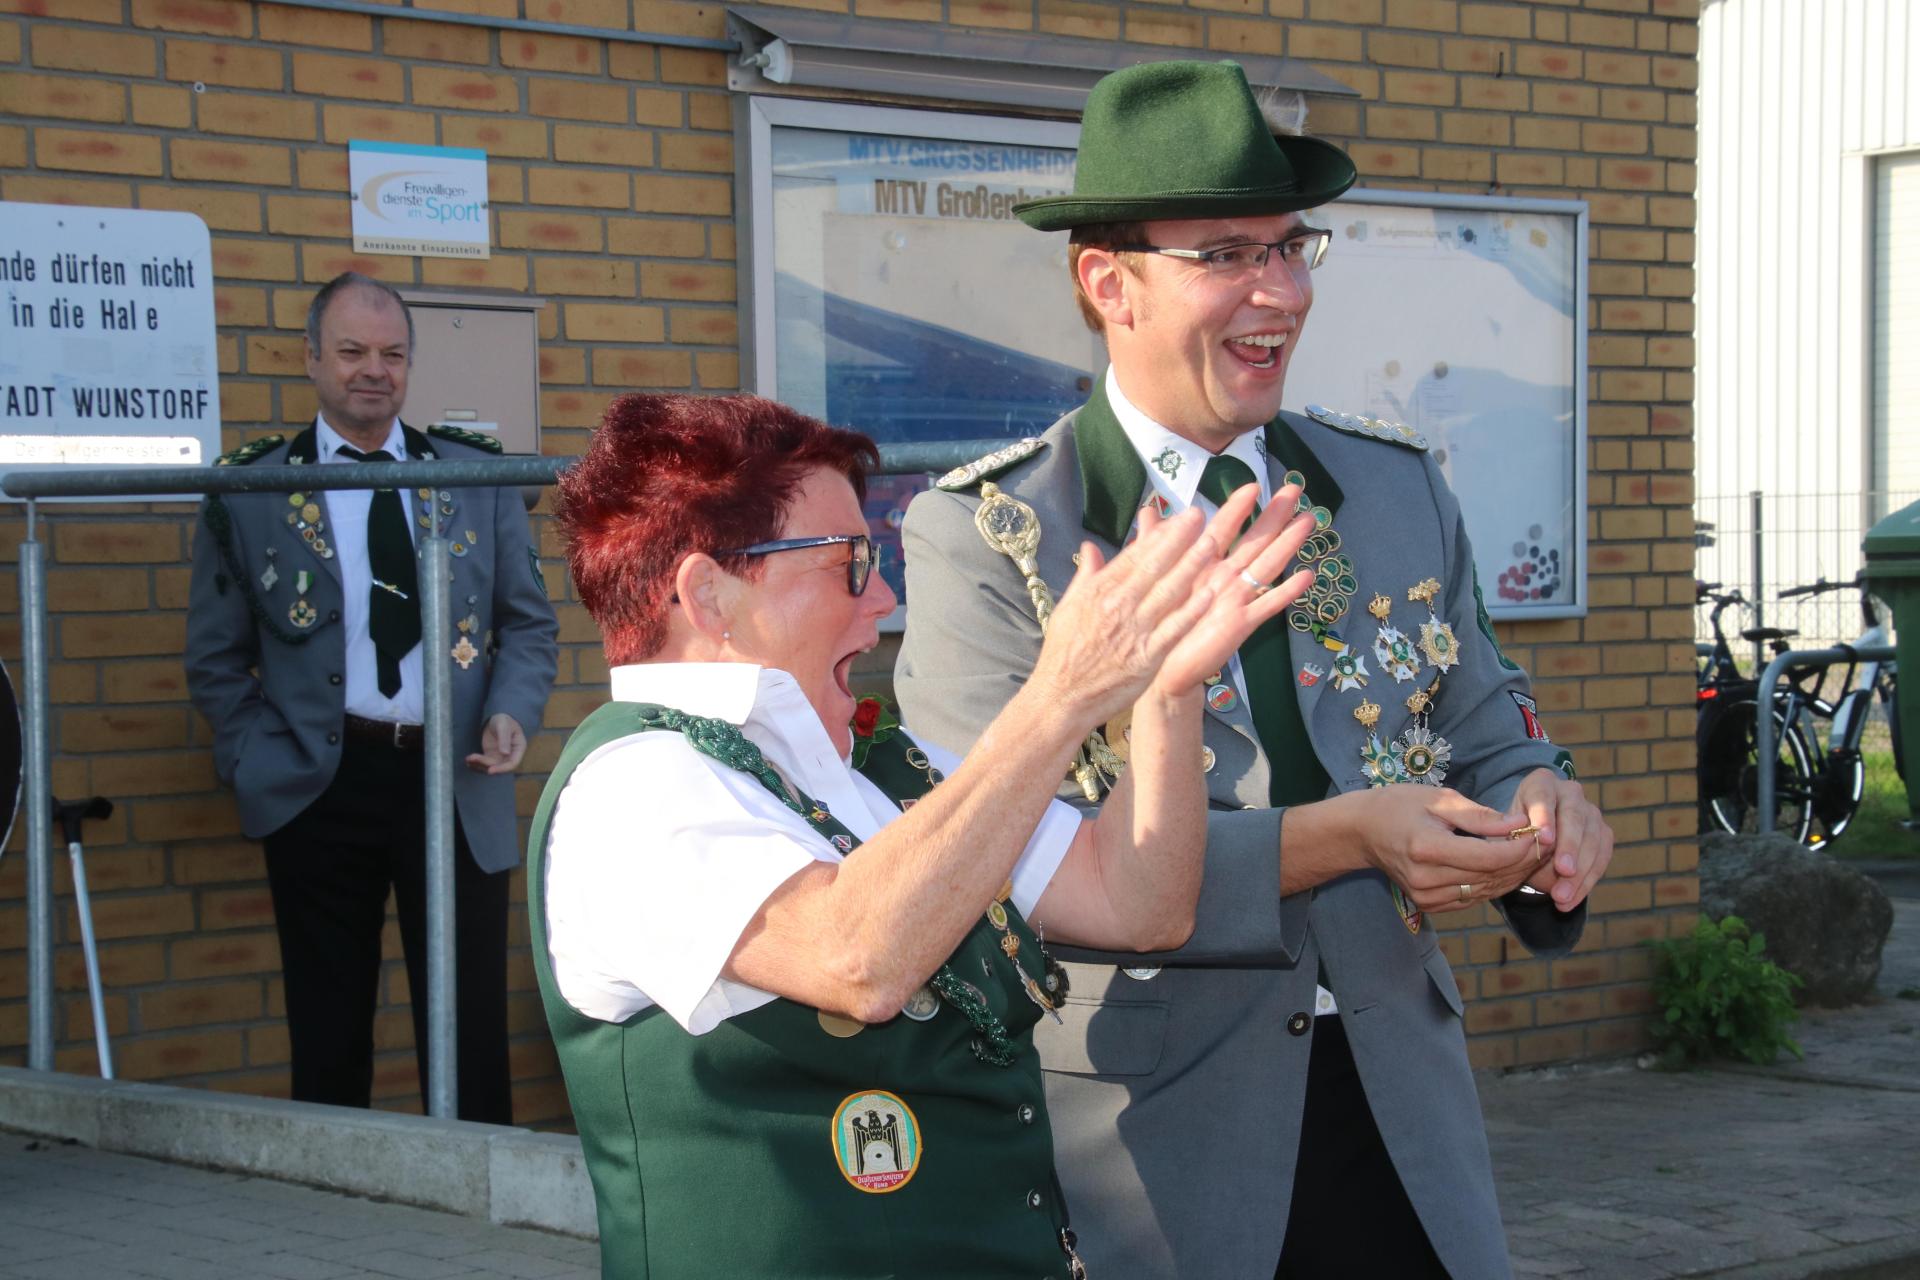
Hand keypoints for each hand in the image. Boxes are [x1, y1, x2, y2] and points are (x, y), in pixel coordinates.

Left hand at [466, 713, 526, 773]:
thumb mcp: (503, 726)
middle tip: (472, 759)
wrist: (496, 718)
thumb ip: (504, 738)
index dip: (502, 769)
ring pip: (490, 766)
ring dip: (479, 765)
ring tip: (468, 759)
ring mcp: (500, 756)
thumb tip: (505, 753)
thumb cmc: (503, 719)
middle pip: (499, 766)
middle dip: (485, 765)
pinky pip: (484, 763)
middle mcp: (510, 755)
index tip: (490, 770)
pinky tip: (468, 760)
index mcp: (519, 748)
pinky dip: (476, 763)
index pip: (512, 763)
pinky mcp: (491, 756)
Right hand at [1028, 506, 1219, 725]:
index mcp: (1099, 591)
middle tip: (1200, 516)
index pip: (1134, 556)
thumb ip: (1085, 576)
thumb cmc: (1063, 653)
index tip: (1178, 517)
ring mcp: (1134, 631)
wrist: (1061, 697)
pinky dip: (1191, 611)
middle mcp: (1118, 606)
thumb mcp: (1067, 607)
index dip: (1158, 534)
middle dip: (1179, 539)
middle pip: (1154, 566)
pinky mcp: (1147, 657)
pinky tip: (1209, 593)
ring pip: (1168, 592)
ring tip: (1212, 544)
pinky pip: (1173, 629)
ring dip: (1191, 566)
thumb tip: (1090, 547)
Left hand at [1146, 481, 1316, 696]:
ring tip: (1307, 521)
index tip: (1253, 484)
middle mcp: (1226, 577)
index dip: (1237, 507)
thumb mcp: (1156, 575)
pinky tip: (1306, 576)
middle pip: (1255, 540)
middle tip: (1295, 490)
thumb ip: (1154, 543)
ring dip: (1288, 543)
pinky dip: (1286, 591)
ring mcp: (1237, 599)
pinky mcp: (1241, 623)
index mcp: (1206, 564)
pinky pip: (1267, 605)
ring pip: (1267, 565)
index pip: (1224, 528)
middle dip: (1274, 515)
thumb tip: (1148, 510)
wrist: (1164, 666)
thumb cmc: (1164, 619)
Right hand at [1345, 785, 1546, 913]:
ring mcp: (1427, 898)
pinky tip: (1510, 866)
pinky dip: (1496, 883)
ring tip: (1534, 853)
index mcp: (1427, 849)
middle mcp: (1426, 880)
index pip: (1489, 857)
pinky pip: (1475, 898)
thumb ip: (1480, 816)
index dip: (1520, 848)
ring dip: (1515, 874)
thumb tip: (1520, 824)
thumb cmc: (1399, 805)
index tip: (1541, 831)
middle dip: (1524, 860)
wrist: (1363, 832)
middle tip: (1547, 842)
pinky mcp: (1430, 906)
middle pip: (1492, 877)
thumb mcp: (1439, 799)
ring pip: (1487, 891)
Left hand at [1512, 767, 1612, 909]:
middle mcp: (1569, 792)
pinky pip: (1601, 857)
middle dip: (1570, 846)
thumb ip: (1516, 839)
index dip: (1544, 816)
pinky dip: (1586, 881)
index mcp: (1540, 783)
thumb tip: (1537, 850)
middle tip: (1563, 871)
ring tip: (1561, 897)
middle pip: (1574, 817)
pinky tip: (1571, 900)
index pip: (1542, 796)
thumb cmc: (1515, 831)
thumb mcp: (1506, 832)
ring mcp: (1590, 811)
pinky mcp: (1603, 832)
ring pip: (1593, 839)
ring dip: (1579, 872)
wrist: (1533, 836)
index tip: (1544, 839)